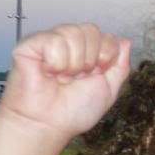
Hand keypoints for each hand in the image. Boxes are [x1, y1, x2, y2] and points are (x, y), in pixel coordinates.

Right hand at [0, 23, 130, 139]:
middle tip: (77, 78)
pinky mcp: (29, 45)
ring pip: (73, 32)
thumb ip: (120, 66)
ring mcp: (49, 43)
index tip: (96, 75)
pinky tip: (48, 73)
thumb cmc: (74, 111)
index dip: (106, 56)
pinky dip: (56, 62)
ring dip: (73, 62)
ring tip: (62, 77)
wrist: (48, 125)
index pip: (106, 36)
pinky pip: (53, 40)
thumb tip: (125, 42)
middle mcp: (69, 45)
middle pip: (91, 30)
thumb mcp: (109, 89)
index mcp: (88, 53)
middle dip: (90, 59)